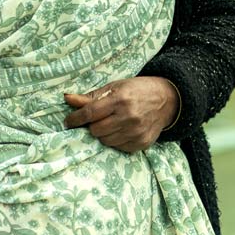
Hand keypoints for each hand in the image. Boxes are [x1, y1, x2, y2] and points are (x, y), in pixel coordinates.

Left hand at [63, 78, 177, 152]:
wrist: (166, 100)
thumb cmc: (137, 90)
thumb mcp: (114, 87)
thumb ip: (91, 96)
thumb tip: (67, 99)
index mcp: (120, 99)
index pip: (90, 113)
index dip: (75, 119)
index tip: (68, 122)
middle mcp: (128, 117)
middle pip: (96, 130)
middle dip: (91, 125)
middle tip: (96, 119)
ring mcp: (136, 132)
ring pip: (105, 141)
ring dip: (102, 134)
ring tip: (110, 124)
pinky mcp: (142, 143)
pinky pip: (118, 147)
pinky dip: (115, 140)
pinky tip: (121, 130)